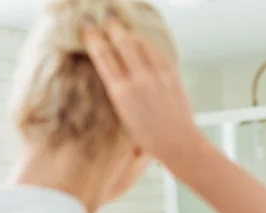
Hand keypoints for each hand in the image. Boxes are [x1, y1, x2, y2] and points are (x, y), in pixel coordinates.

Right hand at [82, 16, 201, 160]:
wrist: (178, 143)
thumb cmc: (149, 137)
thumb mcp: (124, 116)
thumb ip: (119, 91)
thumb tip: (114, 72)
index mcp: (120, 93)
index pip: (102, 56)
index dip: (93, 38)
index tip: (87, 27)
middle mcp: (137, 81)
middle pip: (121, 42)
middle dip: (111, 26)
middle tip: (104, 16)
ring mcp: (156, 76)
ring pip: (140, 43)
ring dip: (129, 31)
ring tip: (122, 25)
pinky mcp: (171, 75)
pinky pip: (157, 52)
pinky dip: (147, 43)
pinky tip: (142, 39)